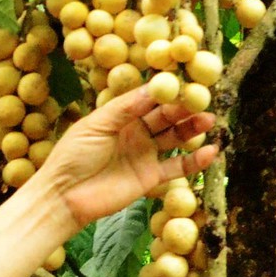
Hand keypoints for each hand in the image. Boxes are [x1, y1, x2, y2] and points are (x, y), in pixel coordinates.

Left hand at [28, 85, 219, 226]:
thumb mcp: (96, 125)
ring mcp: (144, 154)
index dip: (166, 90)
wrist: (64, 197)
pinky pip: (177, 167)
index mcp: (120, 115)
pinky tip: (211, 151)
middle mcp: (135, 132)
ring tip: (210, 120)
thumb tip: (154, 87)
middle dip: (184, 108)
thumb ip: (126, 107)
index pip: (148, 98)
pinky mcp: (150, 178)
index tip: (185, 79)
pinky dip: (194, 160)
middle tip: (203, 99)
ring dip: (192, 129)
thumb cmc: (73, 156)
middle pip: (165, 116)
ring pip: (175, 138)